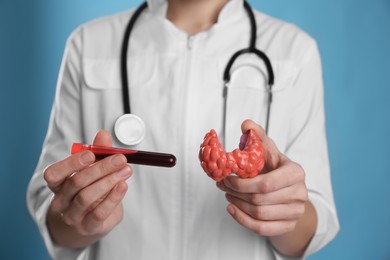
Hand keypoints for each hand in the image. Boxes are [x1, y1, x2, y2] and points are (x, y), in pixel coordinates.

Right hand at [44, 130, 131, 247]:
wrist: (88, 223)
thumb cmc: (89, 190)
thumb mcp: (92, 170)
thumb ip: (97, 152)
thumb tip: (103, 134)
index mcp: (58, 184)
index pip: (53, 174)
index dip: (71, 163)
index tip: (91, 154)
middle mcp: (61, 201)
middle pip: (76, 182)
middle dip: (100, 168)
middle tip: (120, 159)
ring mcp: (73, 216)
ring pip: (87, 197)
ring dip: (109, 181)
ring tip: (126, 170)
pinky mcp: (88, 227)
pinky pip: (99, 212)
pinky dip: (113, 198)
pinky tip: (123, 186)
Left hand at [217, 120, 314, 255]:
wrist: (290, 190)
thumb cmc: (275, 168)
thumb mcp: (268, 151)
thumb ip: (258, 137)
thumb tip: (246, 124)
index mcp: (296, 172)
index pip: (265, 184)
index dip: (242, 183)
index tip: (226, 178)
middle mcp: (300, 194)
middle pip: (259, 200)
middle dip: (235, 193)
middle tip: (222, 186)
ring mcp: (296, 212)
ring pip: (259, 214)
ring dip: (237, 205)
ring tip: (227, 194)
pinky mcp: (288, 225)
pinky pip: (262, 228)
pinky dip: (242, 220)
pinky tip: (231, 209)